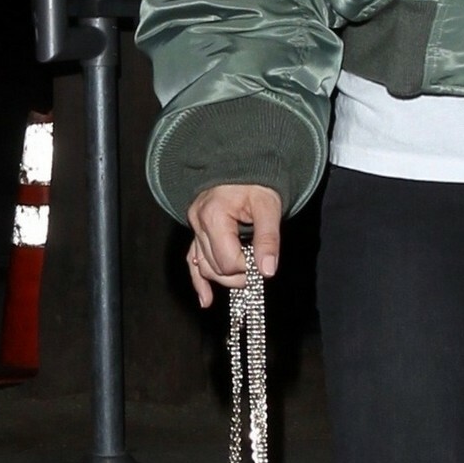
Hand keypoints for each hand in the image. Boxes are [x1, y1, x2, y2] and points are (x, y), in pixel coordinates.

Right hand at [184, 183, 282, 308]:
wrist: (245, 162)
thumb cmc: (257, 181)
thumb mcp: (269, 206)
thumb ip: (268, 239)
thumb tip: (267, 270)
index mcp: (214, 215)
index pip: (227, 261)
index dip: (247, 269)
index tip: (262, 264)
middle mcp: (198, 223)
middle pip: (214, 267)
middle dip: (238, 275)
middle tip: (258, 272)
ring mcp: (195, 228)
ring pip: (204, 266)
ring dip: (224, 277)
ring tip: (245, 280)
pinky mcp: (197, 232)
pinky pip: (194, 260)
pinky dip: (200, 280)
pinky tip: (206, 300)